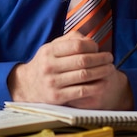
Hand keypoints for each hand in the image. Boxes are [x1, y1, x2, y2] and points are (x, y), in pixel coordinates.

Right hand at [7, 31, 132, 109]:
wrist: (26, 86)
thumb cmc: (45, 64)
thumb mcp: (51, 47)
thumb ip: (70, 40)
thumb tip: (89, 40)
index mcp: (49, 51)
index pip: (76, 45)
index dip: (92, 46)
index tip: (98, 48)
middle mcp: (49, 66)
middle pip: (83, 60)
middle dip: (101, 59)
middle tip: (110, 58)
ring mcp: (53, 82)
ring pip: (84, 75)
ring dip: (102, 72)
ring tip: (110, 69)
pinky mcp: (57, 97)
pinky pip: (82, 91)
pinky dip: (95, 86)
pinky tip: (102, 83)